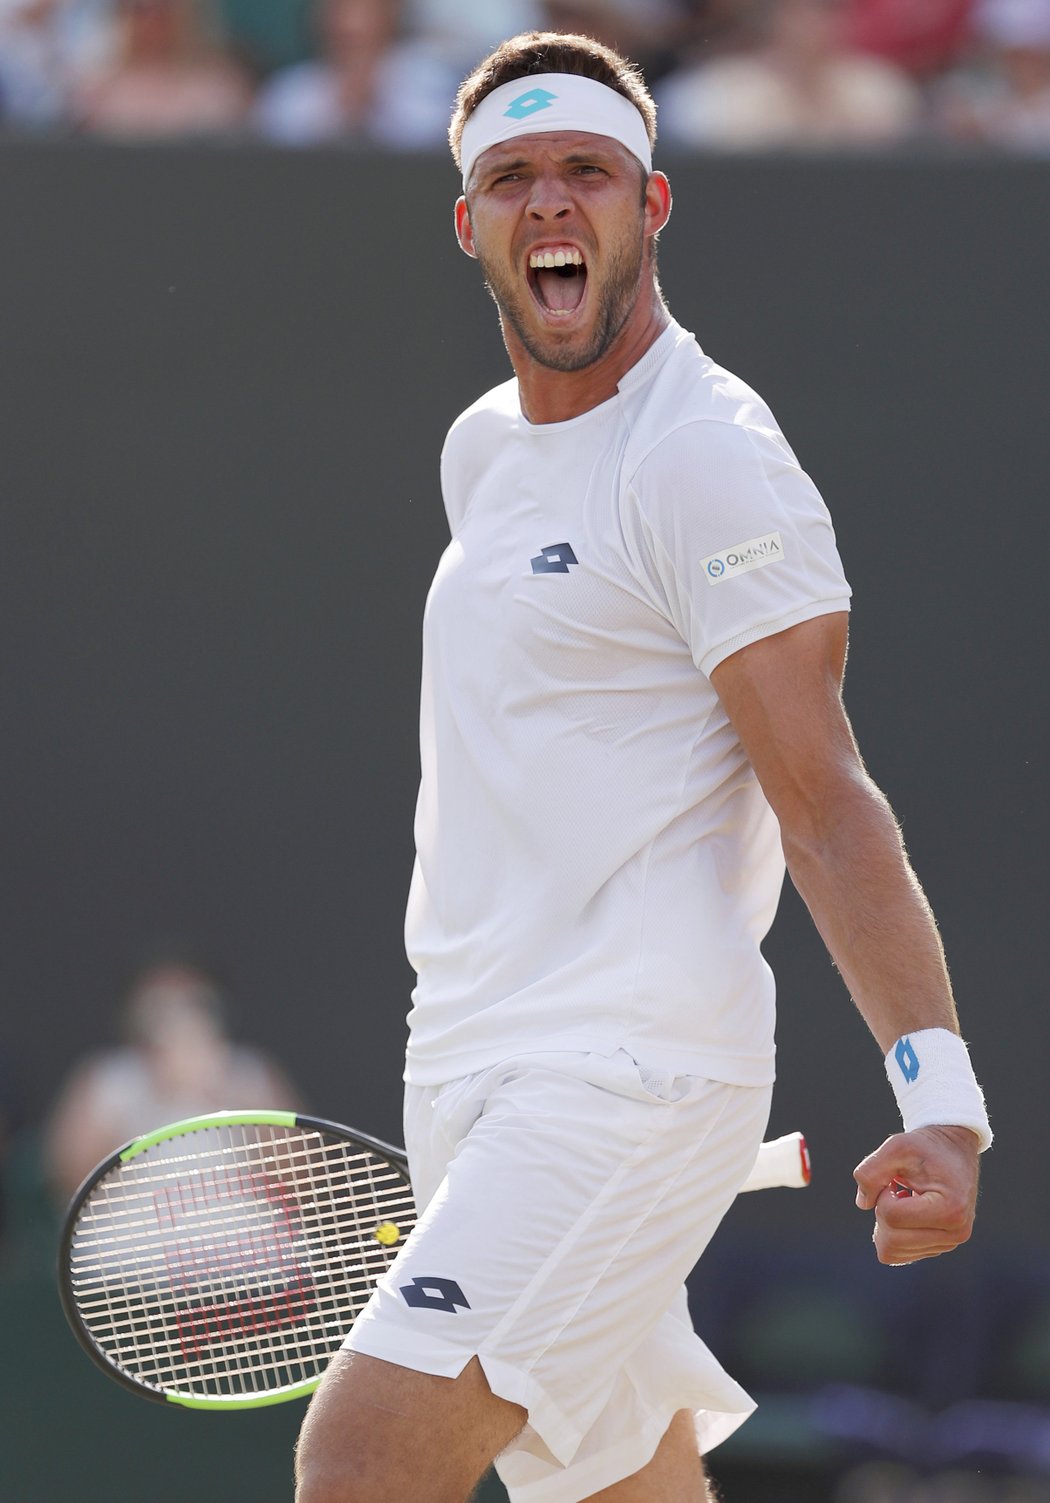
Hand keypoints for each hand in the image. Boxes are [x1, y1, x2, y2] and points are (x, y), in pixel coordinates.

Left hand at [853, 1125, 979, 1264]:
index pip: (892, 1216)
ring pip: (891, 1251)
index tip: (896, 1178)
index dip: (882, 1194)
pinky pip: (896, 1254)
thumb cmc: (925, 1149)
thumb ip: (871, 1170)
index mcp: (950, 1210)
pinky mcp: (937, 1248)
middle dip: (882, 1211)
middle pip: (891, 1241)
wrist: (953, 1153)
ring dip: (887, 1222)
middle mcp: (955, 1233)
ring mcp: (948, 1245)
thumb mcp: (897, 1146)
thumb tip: (862, 1203)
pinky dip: (891, 1232)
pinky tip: (906, 1211)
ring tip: (904, 1199)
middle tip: (896, 1189)